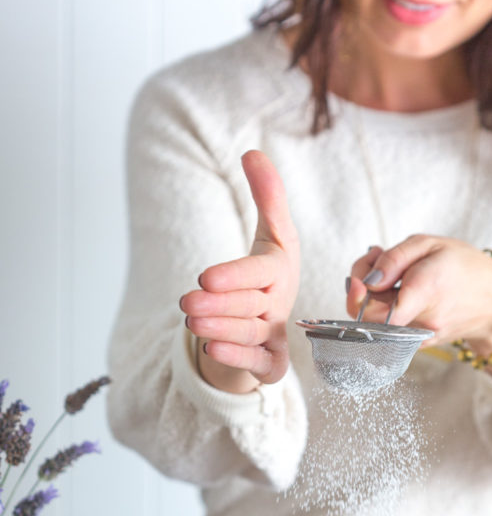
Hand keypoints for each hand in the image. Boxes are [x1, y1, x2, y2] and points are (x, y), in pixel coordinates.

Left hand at [181, 150, 299, 392]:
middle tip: (186, 303)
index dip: (235, 276)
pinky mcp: (271, 362)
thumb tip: (253, 152)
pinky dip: (237, 356)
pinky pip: (259, 363)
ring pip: (250, 334)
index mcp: (280, 270)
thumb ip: (267, 196)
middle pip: (250, 305)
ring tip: (191, 322)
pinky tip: (210, 348)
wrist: (271, 325)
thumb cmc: (266, 278)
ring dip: (221, 329)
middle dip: (219, 305)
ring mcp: (276, 335)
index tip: (205, 277)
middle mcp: (280, 304)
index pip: (261, 272)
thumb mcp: (272, 236)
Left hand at [346, 237, 491, 376]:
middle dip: (361, 286)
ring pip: (377, 321)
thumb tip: (368, 280)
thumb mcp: (430, 244)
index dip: (356, 297)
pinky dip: (386, 306)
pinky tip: (400, 287)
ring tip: (393, 270)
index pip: (375, 311)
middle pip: (369, 316)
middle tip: (375, 259)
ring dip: (373, 295)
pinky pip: (389, 326)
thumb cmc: (465, 266)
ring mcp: (420, 336)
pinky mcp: (418, 343)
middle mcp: (422, 320)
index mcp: (426, 290)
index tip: (356, 279)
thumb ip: (393, 259)